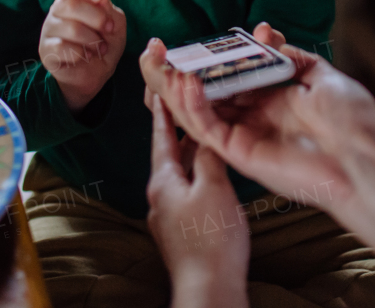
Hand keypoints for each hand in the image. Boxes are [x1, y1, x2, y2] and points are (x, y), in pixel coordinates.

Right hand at [40, 0, 126, 112]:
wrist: (97, 72)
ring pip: (70, 28)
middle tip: (109, 29)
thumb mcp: (114, 23)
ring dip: (92, 40)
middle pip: (70, 4)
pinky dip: (81, 53)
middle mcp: (57, 10)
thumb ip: (107, 7)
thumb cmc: (105, 42)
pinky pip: (62, 47)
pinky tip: (86, 56)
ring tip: (100, 48)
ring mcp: (49, 30)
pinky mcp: (46, 50)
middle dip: (97, 18)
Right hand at [142, 24, 374, 307]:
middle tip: (155, 49)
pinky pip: (208, 129)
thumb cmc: (352, 122)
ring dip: (174, 87)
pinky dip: (193, 106)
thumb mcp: (322, 75)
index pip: (226, 76)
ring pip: (195, 112)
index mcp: (269, 100)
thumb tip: (267, 38)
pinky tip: (187, 82)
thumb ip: (290, 56)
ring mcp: (243, 136)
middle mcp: (251, 117)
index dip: (206, 59)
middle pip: (201, 95)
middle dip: (174, 72)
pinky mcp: (240, 153)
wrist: (365, 158)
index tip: (194, 39)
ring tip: (159, 62)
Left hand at [146, 95, 249, 307]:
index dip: (163, 110)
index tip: (160, 86)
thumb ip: (207, 157)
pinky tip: (210, 175)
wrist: (209, 291)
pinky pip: (187, 192)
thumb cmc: (212, 240)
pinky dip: (196, 174)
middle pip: (168, 153)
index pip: (161, 135)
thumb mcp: (214, 187)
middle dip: (178, 129)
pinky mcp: (182, 231)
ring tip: (203, 133)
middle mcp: (159, 196)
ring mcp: (169, 216)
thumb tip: (203, 134)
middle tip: (185, 103)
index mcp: (163, 181)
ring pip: (179, 173)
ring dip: (189, 152)